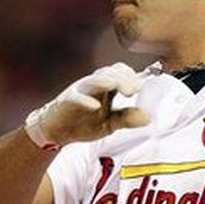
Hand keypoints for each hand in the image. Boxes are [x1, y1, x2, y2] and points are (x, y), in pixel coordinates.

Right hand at [25, 63, 148, 148]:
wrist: (56, 131)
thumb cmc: (84, 122)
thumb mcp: (110, 123)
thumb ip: (127, 118)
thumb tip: (148, 117)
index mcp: (106, 87)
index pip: (121, 72)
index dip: (132, 76)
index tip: (141, 88)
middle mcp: (93, 85)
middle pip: (109, 72)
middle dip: (122, 78)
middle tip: (133, 90)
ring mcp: (79, 92)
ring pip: (92, 81)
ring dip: (105, 82)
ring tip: (116, 86)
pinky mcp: (66, 103)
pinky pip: (75, 98)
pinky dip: (84, 101)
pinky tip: (94, 106)